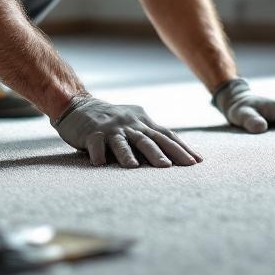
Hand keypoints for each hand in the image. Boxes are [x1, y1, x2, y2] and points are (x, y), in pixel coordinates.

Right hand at [52, 93, 202, 167]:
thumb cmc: (111, 122)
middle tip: (177, 166)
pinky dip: (98, 154)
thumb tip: (175, 156)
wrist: (78, 107)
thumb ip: (150, 136)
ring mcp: (111, 128)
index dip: (182, 148)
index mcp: (143, 122)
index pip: (166, 135)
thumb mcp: (134, 124)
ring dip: (129, 154)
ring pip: (122, 142)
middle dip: (164, 153)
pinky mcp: (92, 133)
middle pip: (149, 139)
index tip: (197, 161)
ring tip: (135, 167)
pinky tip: (100, 163)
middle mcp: (130, 124)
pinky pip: (96, 144)